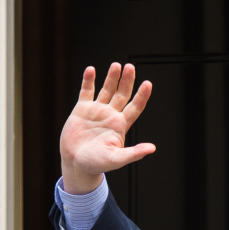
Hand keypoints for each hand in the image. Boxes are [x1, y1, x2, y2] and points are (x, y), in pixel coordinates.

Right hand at [59, 62, 154, 193]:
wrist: (76, 163)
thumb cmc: (97, 163)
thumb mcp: (116, 159)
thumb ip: (133, 153)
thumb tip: (152, 149)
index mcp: (121, 125)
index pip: (135, 107)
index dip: (142, 96)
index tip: (148, 84)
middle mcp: (111, 115)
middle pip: (122, 94)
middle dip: (127, 81)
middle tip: (130, 67)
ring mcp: (97, 111)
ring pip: (106, 90)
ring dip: (111, 78)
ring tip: (116, 65)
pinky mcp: (82, 110)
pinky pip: (86, 92)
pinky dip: (88, 81)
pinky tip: (91, 70)